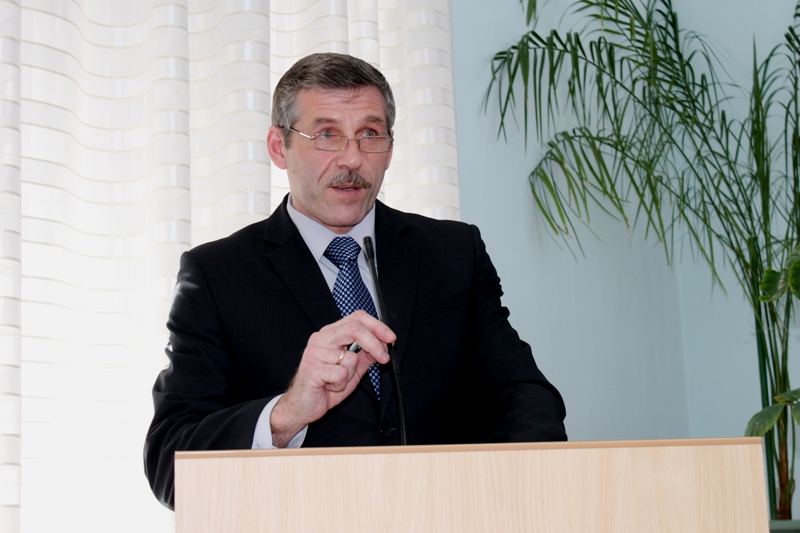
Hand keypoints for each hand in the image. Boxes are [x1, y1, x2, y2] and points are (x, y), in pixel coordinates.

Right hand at [270, 310, 394, 446]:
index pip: (356, 318)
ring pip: (350, 357)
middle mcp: (321, 339)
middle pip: (355, 328)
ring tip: (337, 381)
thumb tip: (383, 345)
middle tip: (384, 358)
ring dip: (351, 375)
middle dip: (375, 343)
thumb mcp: (352, 369)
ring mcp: (314, 352)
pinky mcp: (312, 369)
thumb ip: (365, 356)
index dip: (377, 326)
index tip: (391, 338)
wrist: (302, 406)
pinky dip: (341, 384)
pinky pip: (341, 374)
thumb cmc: (325, 386)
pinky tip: (329, 387)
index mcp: (330, 334)